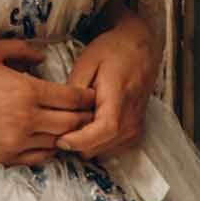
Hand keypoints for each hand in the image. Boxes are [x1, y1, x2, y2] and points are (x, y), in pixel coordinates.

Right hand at [0, 39, 92, 167]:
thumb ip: (20, 50)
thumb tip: (42, 57)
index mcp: (25, 92)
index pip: (72, 98)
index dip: (86, 96)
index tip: (92, 93)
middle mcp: (25, 121)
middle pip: (71, 124)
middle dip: (84, 117)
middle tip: (89, 111)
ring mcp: (14, 143)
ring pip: (57, 143)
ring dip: (67, 135)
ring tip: (71, 126)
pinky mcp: (3, 158)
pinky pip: (37, 158)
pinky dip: (47, 149)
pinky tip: (46, 139)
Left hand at [55, 9, 155, 158]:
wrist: (140, 48)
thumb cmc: (114, 51)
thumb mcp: (87, 62)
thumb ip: (74, 91)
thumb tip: (60, 115)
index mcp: (119, 99)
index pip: (103, 131)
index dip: (79, 140)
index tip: (59, 140)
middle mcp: (131, 120)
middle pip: (97, 147)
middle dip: (75, 141)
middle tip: (59, 125)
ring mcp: (134, 130)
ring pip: (100, 152)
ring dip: (84, 142)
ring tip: (74, 121)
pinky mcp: (134, 134)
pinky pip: (108, 149)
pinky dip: (95, 142)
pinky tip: (87, 124)